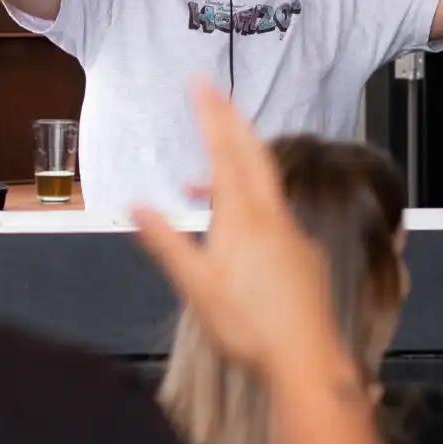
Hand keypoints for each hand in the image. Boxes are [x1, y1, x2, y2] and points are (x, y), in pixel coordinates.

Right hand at [133, 85, 348, 384]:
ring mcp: (293, 235)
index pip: (224, 154)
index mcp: (243, 218)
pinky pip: (274, 216)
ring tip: (198, 187)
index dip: (212, 116)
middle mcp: (273, 217)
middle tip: (215, 93)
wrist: (307, 360)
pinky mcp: (304, 256)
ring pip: (263, 188)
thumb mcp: (196, 287)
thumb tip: (136, 206)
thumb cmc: (248, 326)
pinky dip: (250, 206)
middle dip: (231, 122)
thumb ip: (167, 243)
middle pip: (253, 156)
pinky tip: (237, 236)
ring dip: (235, 171)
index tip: (202, 84)